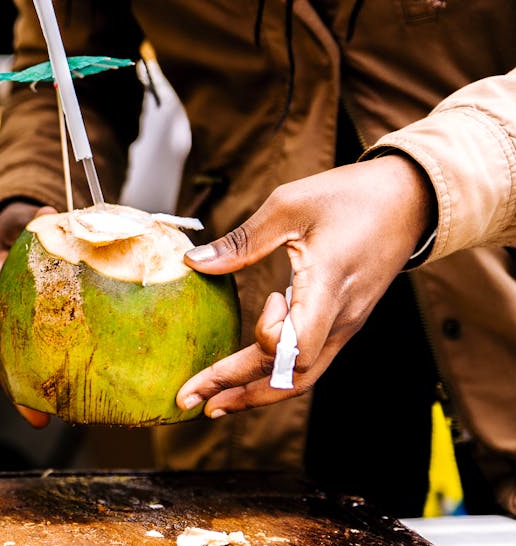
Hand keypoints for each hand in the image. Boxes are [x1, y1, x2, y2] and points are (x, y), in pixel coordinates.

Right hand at [0, 201, 53, 427]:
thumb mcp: (23, 219)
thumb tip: (50, 212)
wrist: (25, 237)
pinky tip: (77, 399)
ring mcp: (16, 327)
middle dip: (10, 384)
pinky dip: (57, 378)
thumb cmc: (20, 229)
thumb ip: (34, 219)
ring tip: (46, 420)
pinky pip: (44, 357)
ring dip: (30, 395)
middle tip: (30, 411)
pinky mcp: (40, 334)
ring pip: (16, 366)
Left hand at [177, 154, 435, 417]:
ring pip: (301, 378)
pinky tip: (247, 381)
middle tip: (190, 400)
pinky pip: (309, 364)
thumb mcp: (290, 205)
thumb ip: (243, 240)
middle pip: (292, 376)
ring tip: (214, 403)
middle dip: (239, 391)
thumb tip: (194, 262)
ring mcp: (344, 325)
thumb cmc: (351, 197)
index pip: (298, 346)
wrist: (410, 199)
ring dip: (255, 394)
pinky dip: (275, 378)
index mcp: (329, 286)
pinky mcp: (343, 324)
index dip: (270, 336)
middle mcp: (340, 317)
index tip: (267, 297)